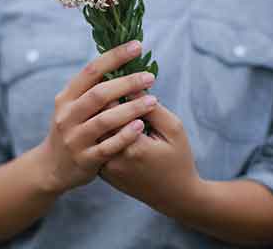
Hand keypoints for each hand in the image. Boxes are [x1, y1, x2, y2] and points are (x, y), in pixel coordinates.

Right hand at [36, 40, 157, 194]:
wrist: (50, 168)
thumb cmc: (71, 129)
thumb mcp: (71, 106)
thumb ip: (91, 88)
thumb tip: (120, 60)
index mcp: (66, 98)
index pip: (91, 71)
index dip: (114, 57)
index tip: (137, 45)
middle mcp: (68, 116)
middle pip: (99, 94)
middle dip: (127, 83)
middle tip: (150, 76)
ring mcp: (75, 139)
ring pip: (105, 120)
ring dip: (130, 109)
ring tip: (153, 100)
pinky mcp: (85, 160)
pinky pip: (107, 147)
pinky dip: (125, 136)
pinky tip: (141, 126)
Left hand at [99, 93, 202, 215]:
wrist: (175, 197)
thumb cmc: (179, 160)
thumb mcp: (174, 129)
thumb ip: (152, 107)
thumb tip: (131, 85)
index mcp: (133, 146)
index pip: (109, 108)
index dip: (112, 88)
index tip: (117, 76)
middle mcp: (114, 158)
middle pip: (96, 119)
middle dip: (103, 99)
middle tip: (111, 83)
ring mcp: (106, 168)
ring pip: (93, 133)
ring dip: (99, 115)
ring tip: (111, 102)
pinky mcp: (103, 173)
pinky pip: (96, 145)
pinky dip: (100, 131)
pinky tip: (110, 121)